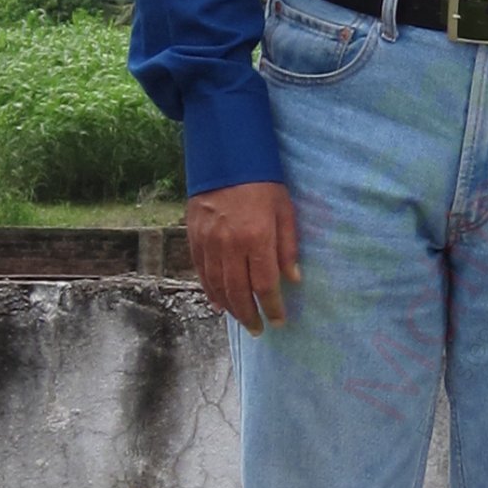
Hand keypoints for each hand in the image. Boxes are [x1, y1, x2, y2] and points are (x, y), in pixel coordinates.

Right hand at [186, 183, 300, 335]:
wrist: (225, 157)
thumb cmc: (262, 183)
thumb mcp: (285, 210)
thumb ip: (288, 247)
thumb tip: (294, 279)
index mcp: (256, 238)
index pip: (265, 285)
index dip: (272, 307)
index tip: (279, 322)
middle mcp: (230, 245)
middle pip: (239, 292)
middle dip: (250, 315)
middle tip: (258, 329)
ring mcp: (209, 242)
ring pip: (217, 286)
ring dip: (230, 307)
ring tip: (241, 319)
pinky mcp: (194, 237)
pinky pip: (201, 272)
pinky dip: (210, 291)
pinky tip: (218, 303)